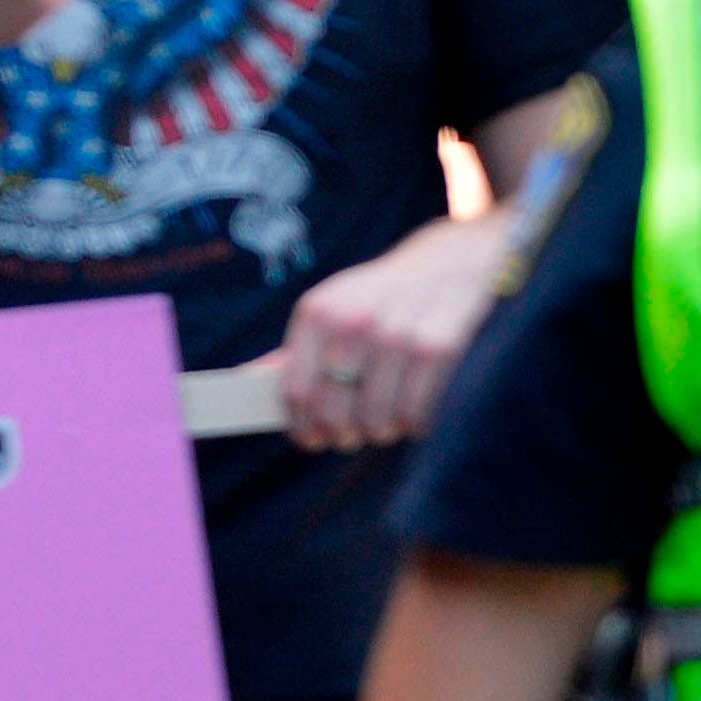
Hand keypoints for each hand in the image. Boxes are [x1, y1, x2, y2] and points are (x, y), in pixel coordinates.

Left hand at [272, 213, 513, 450]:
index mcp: (318, 313)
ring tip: (386, 418)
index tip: (310, 439)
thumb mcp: (334, 308)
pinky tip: (416, 406)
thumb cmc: (382, 297)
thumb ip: (297, 351)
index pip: (295, 391)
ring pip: (377, 422)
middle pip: (334, 413)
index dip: (301, 426)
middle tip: (351, 434)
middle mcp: (353, 322)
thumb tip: (248, 383)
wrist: (453, 262)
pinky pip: (416, 417)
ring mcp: (397, 335)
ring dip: (381, 432)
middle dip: (342, 435)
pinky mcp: (438, 349)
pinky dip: (415, 424)